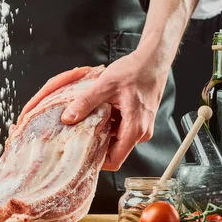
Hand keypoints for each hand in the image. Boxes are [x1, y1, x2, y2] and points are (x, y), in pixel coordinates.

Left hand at [60, 54, 168, 170]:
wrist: (153, 60)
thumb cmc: (135, 70)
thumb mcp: (105, 85)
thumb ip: (86, 102)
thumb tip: (68, 118)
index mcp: (135, 129)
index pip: (114, 160)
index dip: (96, 161)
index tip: (79, 155)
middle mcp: (140, 132)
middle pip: (113, 151)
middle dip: (94, 145)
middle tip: (75, 137)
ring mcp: (140, 127)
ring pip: (115, 139)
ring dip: (100, 132)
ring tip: (84, 122)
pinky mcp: (138, 120)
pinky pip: (119, 128)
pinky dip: (107, 123)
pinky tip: (96, 113)